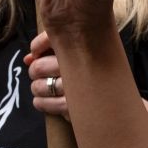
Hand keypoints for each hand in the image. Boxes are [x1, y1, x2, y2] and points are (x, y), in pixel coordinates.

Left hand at [24, 33, 147, 139]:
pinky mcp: (73, 108)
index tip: (35, 53)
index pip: (51, 39)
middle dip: (35, 71)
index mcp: (84, 49)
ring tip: (42, 88)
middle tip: (39, 73)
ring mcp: (75, 89)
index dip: (37, 46)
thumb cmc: (99, 76)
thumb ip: (56, 53)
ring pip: (39, 86)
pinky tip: (42, 100)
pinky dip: (40, 102)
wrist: (120, 103)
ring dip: (36, 88)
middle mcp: (79, 67)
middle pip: (39, 66)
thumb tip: (27, 58)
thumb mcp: (84, 58)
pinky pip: (45, 104)